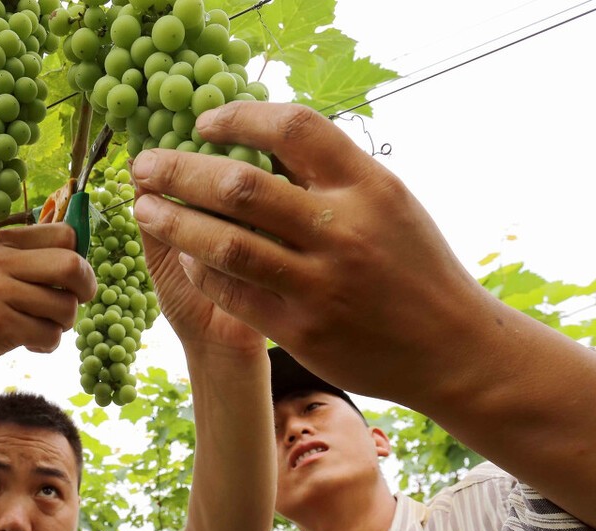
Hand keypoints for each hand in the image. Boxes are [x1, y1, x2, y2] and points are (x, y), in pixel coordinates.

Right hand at [0, 224, 96, 377]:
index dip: (81, 259)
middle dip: (85, 290)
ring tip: (41, 326)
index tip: (74, 280)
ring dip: (63, 324)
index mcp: (4, 241)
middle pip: (73, 266)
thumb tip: (85, 259)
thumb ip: (35, 260)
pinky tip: (29, 342)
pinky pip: (50, 335)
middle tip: (72, 305)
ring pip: (66, 307)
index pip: (66, 234)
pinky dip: (47, 344)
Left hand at [129, 102, 497, 405]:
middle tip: (144, 165)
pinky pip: (233, 293)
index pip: (292, 127)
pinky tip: (184, 257)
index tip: (203, 121)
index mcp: (368, 185)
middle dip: (180, 171)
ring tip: (145, 209)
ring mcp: (321, 283)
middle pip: (241, 185)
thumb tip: (260, 141)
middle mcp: (343, 229)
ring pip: (226, 244)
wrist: (451, 348)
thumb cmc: (414, 268)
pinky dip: (201, 271)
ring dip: (175, 223)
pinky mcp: (303, 329)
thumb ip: (332, 176)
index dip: (238, 117)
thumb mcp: (389, 204)